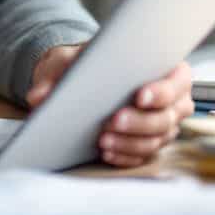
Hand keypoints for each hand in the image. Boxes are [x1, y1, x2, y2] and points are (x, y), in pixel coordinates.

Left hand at [27, 44, 193, 168]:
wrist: (83, 76)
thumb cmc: (87, 63)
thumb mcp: (71, 59)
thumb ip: (57, 73)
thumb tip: (38, 96)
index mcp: (167, 69)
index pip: (176, 82)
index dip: (161, 91)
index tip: (139, 95)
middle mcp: (173, 100)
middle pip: (166, 116)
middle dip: (139, 121)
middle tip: (113, 120)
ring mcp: (164, 124)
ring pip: (155, 139)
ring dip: (129, 141)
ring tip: (103, 139)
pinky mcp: (150, 143)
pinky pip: (143, 155)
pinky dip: (125, 155)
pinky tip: (106, 151)